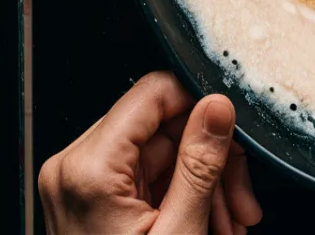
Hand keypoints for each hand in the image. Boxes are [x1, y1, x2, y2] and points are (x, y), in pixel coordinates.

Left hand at [39, 71, 262, 234]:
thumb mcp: (180, 232)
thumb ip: (200, 164)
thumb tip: (217, 107)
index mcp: (89, 168)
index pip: (153, 93)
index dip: (200, 107)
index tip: (230, 136)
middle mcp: (75, 167)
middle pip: (161, 126)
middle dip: (209, 161)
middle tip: (238, 201)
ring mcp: (80, 183)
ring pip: (161, 152)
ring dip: (203, 183)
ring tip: (228, 223)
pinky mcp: (91, 198)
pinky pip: (147, 176)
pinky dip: (182, 195)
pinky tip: (208, 223)